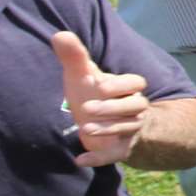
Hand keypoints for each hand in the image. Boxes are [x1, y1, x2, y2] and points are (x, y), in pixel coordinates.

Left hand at [54, 31, 149, 166]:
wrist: (102, 123)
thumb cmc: (94, 94)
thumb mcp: (83, 76)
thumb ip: (74, 56)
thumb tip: (59, 35)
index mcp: (127, 87)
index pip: (136, 82)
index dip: (120, 84)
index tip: (99, 85)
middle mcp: (134, 107)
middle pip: (135, 105)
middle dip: (113, 107)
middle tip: (87, 107)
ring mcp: (130, 129)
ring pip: (128, 128)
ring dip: (108, 129)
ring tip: (84, 128)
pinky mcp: (121, 148)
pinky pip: (117, 154)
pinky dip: (100, 158)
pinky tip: (80, 160)